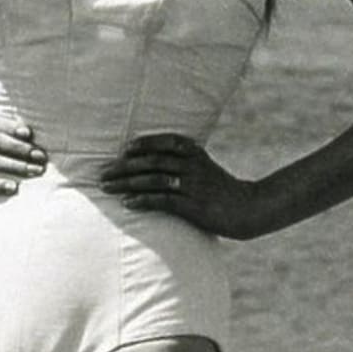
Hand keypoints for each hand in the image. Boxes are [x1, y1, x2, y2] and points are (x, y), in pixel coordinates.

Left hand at [100, 132, 260, 239]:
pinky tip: (128, 203)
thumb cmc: (223, 190)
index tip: (126, 148)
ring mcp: (193, 186)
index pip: (167, 142)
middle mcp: (193, 167)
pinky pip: (163, 201)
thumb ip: (184, 162)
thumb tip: (154, 162)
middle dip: (125, 167)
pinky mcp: (193, 207)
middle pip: (153, 161)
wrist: (249, 209)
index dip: (146, 143)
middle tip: (103, 174)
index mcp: (197, 154)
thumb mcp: (206, 168)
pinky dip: (142, 200)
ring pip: (153, 180)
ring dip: (127, 183)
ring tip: (107, 188)